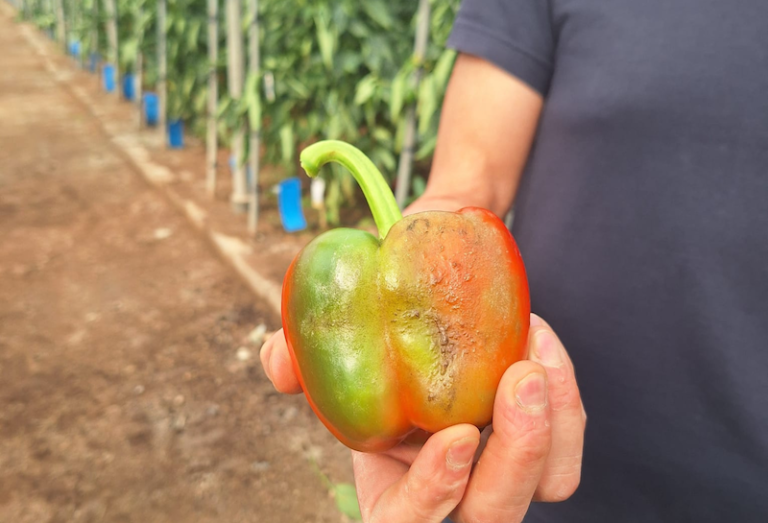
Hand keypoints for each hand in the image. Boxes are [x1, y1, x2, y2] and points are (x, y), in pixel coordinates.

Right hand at [260, 314, 584, 521]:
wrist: (416, 390)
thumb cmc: (374, 400)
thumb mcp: (334, 389)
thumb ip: (304, 370)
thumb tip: (277, 359)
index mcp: (397, 505)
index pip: (408, 522)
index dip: (434, 491)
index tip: (455, 436)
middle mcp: (455, 506)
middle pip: (496, 513)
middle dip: (518, 449)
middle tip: (522, 373)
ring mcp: (498, 482)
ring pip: (548, 484)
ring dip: (555, 419)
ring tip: (539, 350)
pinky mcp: (535, 456)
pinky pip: (564, 448)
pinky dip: (565, 400)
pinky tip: (539, 342)